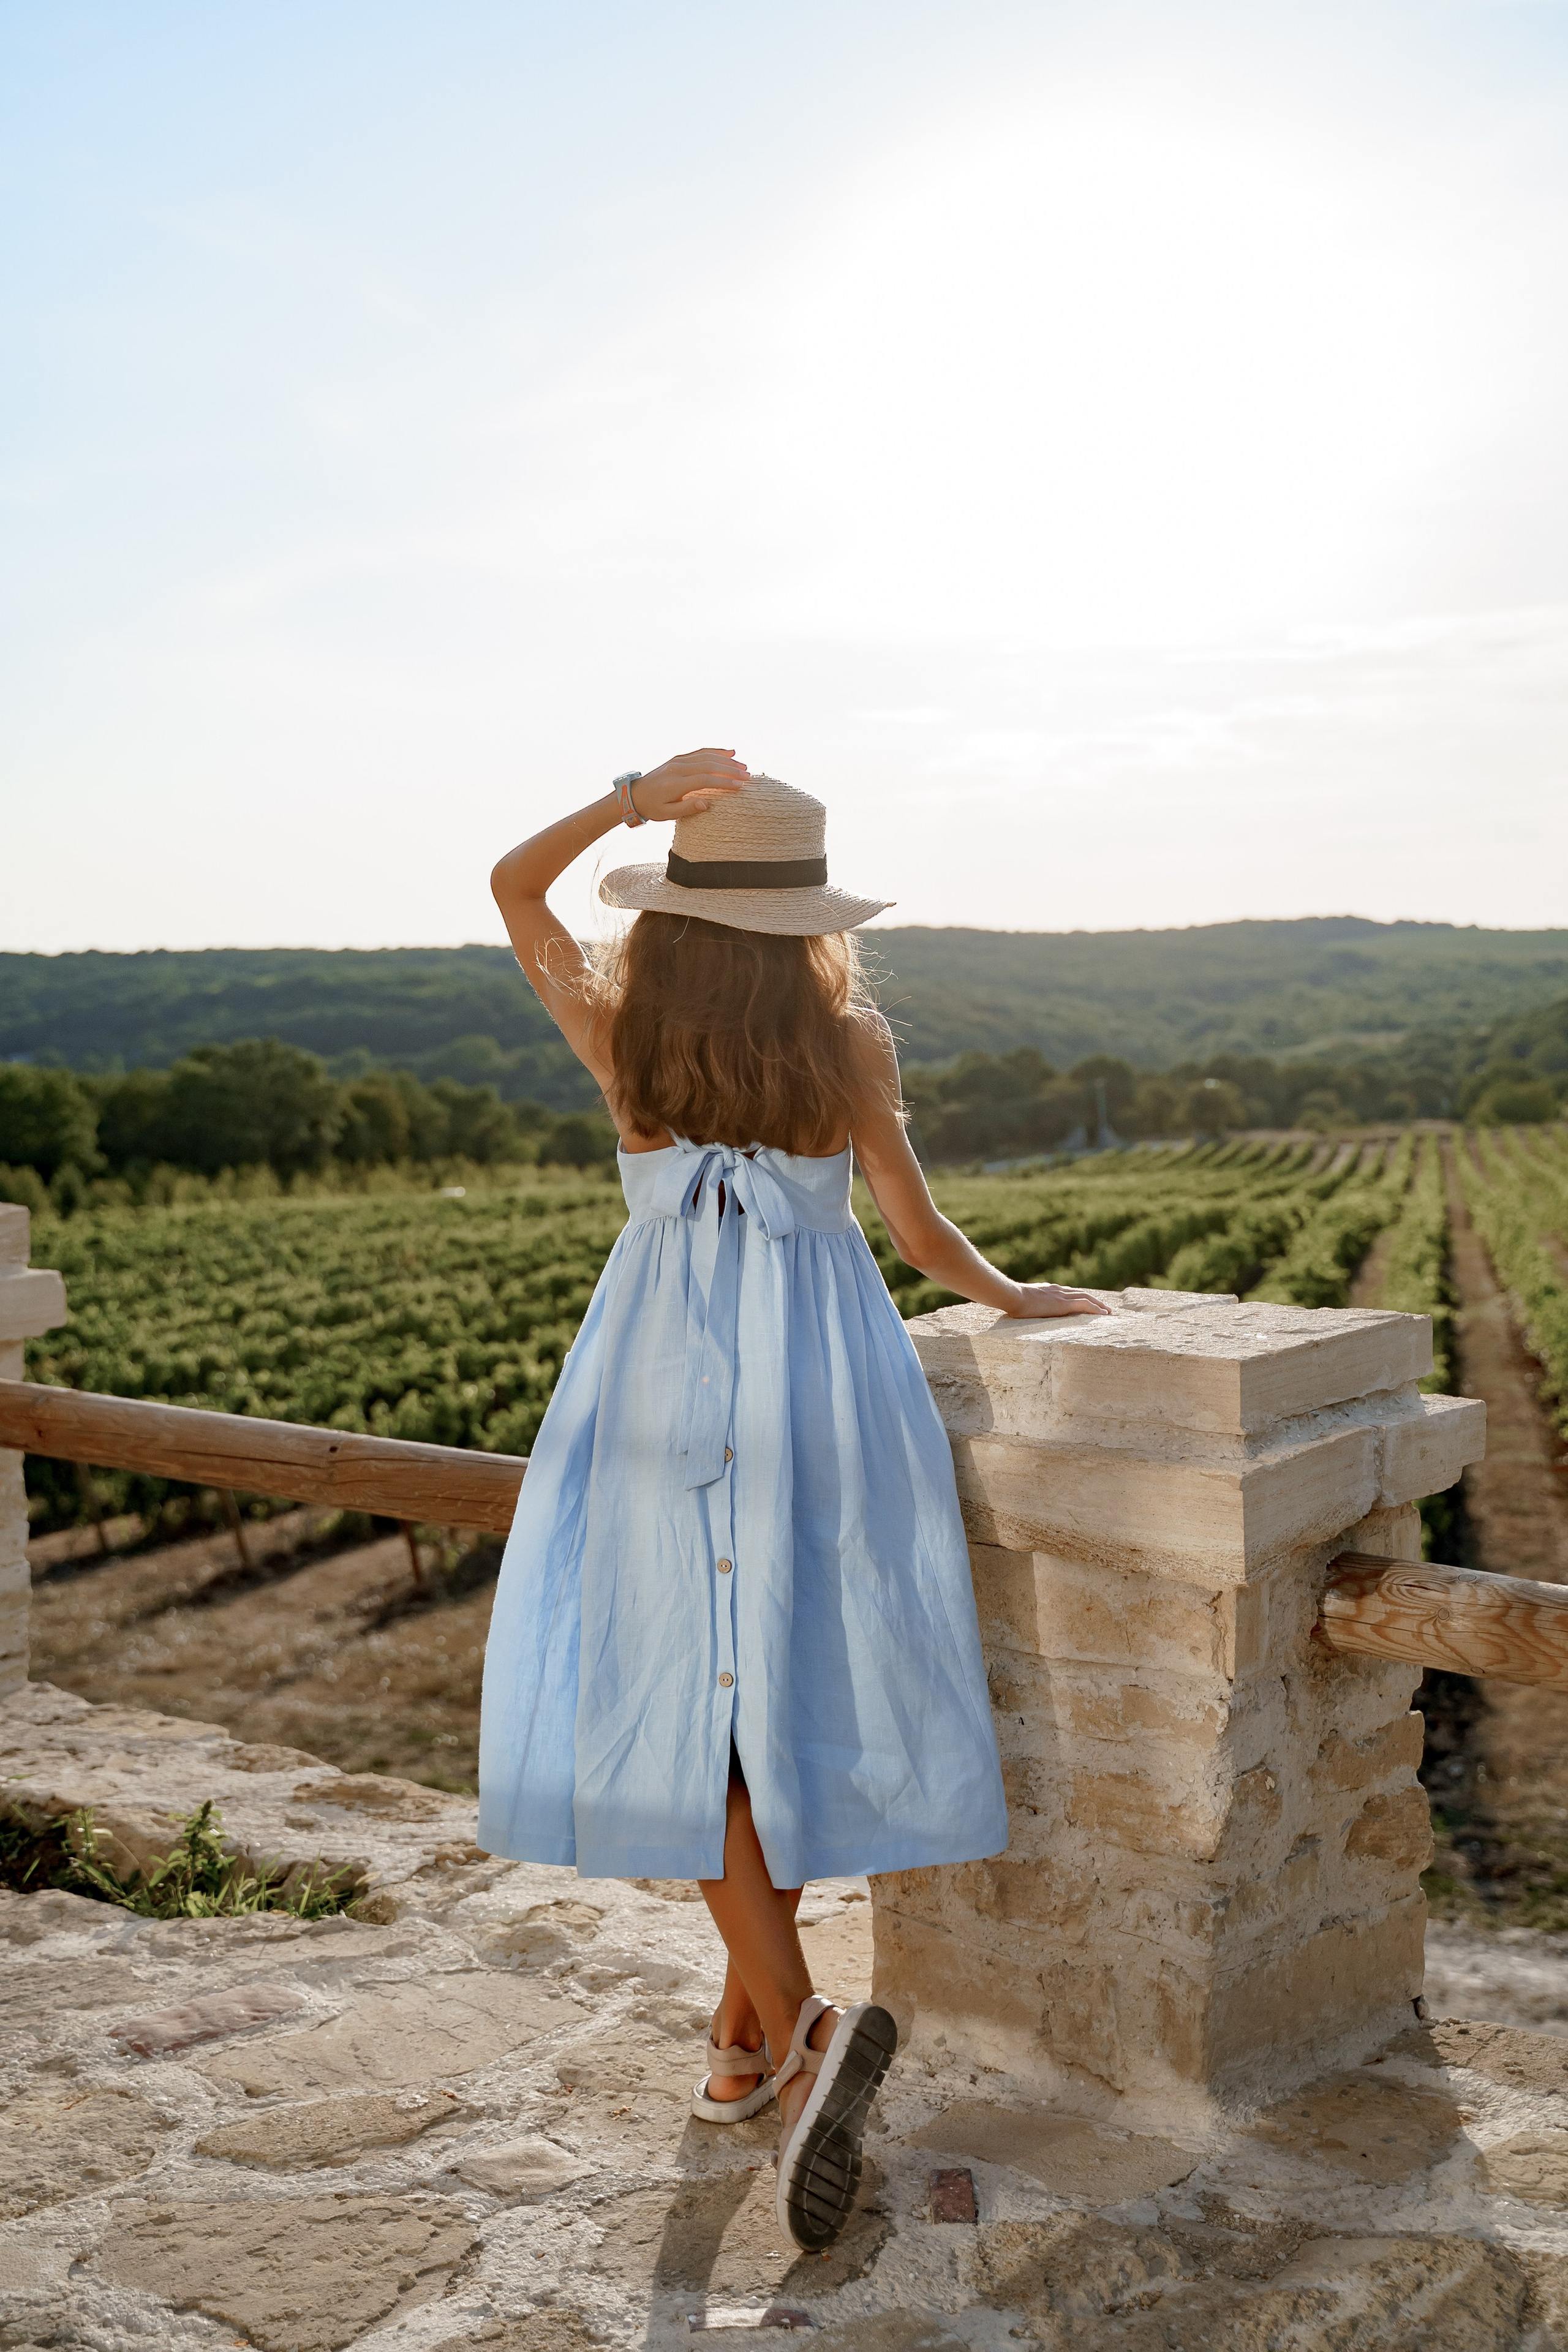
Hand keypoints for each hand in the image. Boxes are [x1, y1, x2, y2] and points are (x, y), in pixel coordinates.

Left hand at [628, 749, 748, 822]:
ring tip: (743, 766)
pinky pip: (700, 752)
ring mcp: (678, 761)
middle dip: (730, 770)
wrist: (635, 794)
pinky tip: (729, 753)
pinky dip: (715, 751)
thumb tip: (706, 805)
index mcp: (675, 783)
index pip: (704, 780)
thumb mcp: (666, 814)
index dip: (723, 782)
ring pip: (706, 756)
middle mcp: (677, 768)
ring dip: (726, 760)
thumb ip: (687, 808)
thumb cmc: (652, 807)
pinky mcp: (679, 758)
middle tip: (747, 776)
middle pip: (708, 765)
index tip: (739, 786)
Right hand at [1011, 1282, 1112, 1318]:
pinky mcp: (1063, 1304)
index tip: (1088, 1303)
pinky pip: (1084, 1305)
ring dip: (1099, 1304)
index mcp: (1050, 1290)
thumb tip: (1026, 1311)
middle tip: (1105, 1308)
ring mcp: (1061, 1296)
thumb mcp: (1025, 1301)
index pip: (1070, 1292)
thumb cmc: (1013, 1300)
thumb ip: (1031, 1304)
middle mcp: (1058, 1290)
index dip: (1081, 1297)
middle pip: (1082, 1293)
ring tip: (1108, 1312)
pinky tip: (1103, 1314)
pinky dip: (1095, 1309)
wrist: (1012, 1296)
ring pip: (1086, 1298)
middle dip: (1094, 1300)